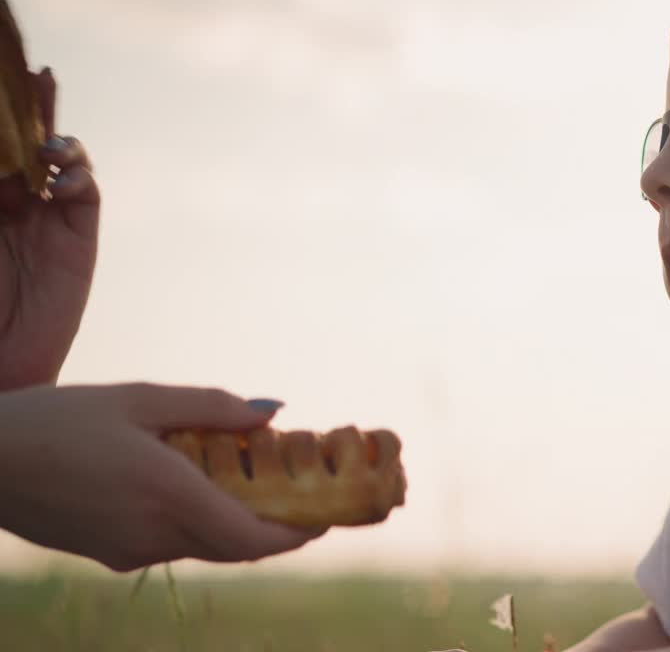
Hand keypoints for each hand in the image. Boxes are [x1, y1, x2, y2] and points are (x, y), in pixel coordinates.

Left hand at [0, 67, 99, 388]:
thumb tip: (3, 157)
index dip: (2, 111)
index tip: (6, 73)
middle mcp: (9, 203)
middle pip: (24, 142)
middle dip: (32, 108)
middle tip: (37, 74)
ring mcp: (46, 220)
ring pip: (59, 162)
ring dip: (58, 140)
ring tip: (50, 138)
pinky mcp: (77, 241)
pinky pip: (85, 196)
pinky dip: (81, 177)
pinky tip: (67, 176)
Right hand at [0, 383, 326, 571]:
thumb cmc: (58, 420)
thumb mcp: (139, 399)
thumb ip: (210, 408)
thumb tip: (271, 416)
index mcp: (169, 496)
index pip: (253, 538)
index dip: (297, 533)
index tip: (328, 516)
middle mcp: (154, 535)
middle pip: (235, 546)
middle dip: (275, 528)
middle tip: (303, 497)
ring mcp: (129, 550)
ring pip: (204, 544)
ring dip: (235, 520)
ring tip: (253, 478)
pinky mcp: (108, 553)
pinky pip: (171, 542)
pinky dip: (199, 521)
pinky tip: (197, 484)